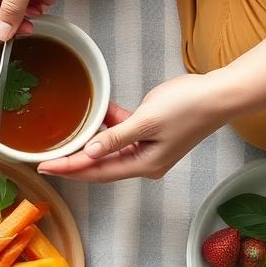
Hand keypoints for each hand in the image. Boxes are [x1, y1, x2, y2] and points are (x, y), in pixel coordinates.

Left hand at [37, 74, 231, 180]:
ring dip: (91, 142)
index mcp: (144, 165)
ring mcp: (150, 149)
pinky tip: (98, 115)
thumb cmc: (189, 107)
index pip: (97, 172)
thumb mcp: (145, 121)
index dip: (69, 169)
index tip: (45, 168)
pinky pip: (124, 134)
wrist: (220, 94)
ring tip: (65, 138)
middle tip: (46, 159)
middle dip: (73, 162)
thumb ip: (114, 138)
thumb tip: (88, 153)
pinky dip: (110, 127)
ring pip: (110, 149)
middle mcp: (145, 162)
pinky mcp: (153, 135)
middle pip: (100, 165)